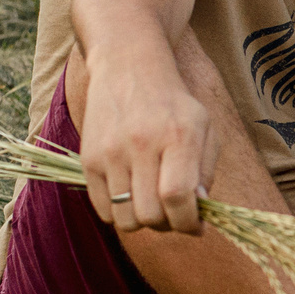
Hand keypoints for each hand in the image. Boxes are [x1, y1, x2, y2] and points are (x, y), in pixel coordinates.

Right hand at [77, 45, 217, 235]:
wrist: (127, 67)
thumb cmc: (173, 104)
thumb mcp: (203, 128)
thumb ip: (206, 172)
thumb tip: (198, 213)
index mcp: (178, 136)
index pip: (178, 197)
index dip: (189, 223)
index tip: (196, 226)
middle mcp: (141, 144)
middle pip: (151, 214)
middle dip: (168, 225)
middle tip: (174, 214)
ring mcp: (110, 152)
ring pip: (125, 219)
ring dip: (142, 222)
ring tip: (152, 204)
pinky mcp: (88, 159)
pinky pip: (103, 210)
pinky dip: (120, 213)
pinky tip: (131, 195)